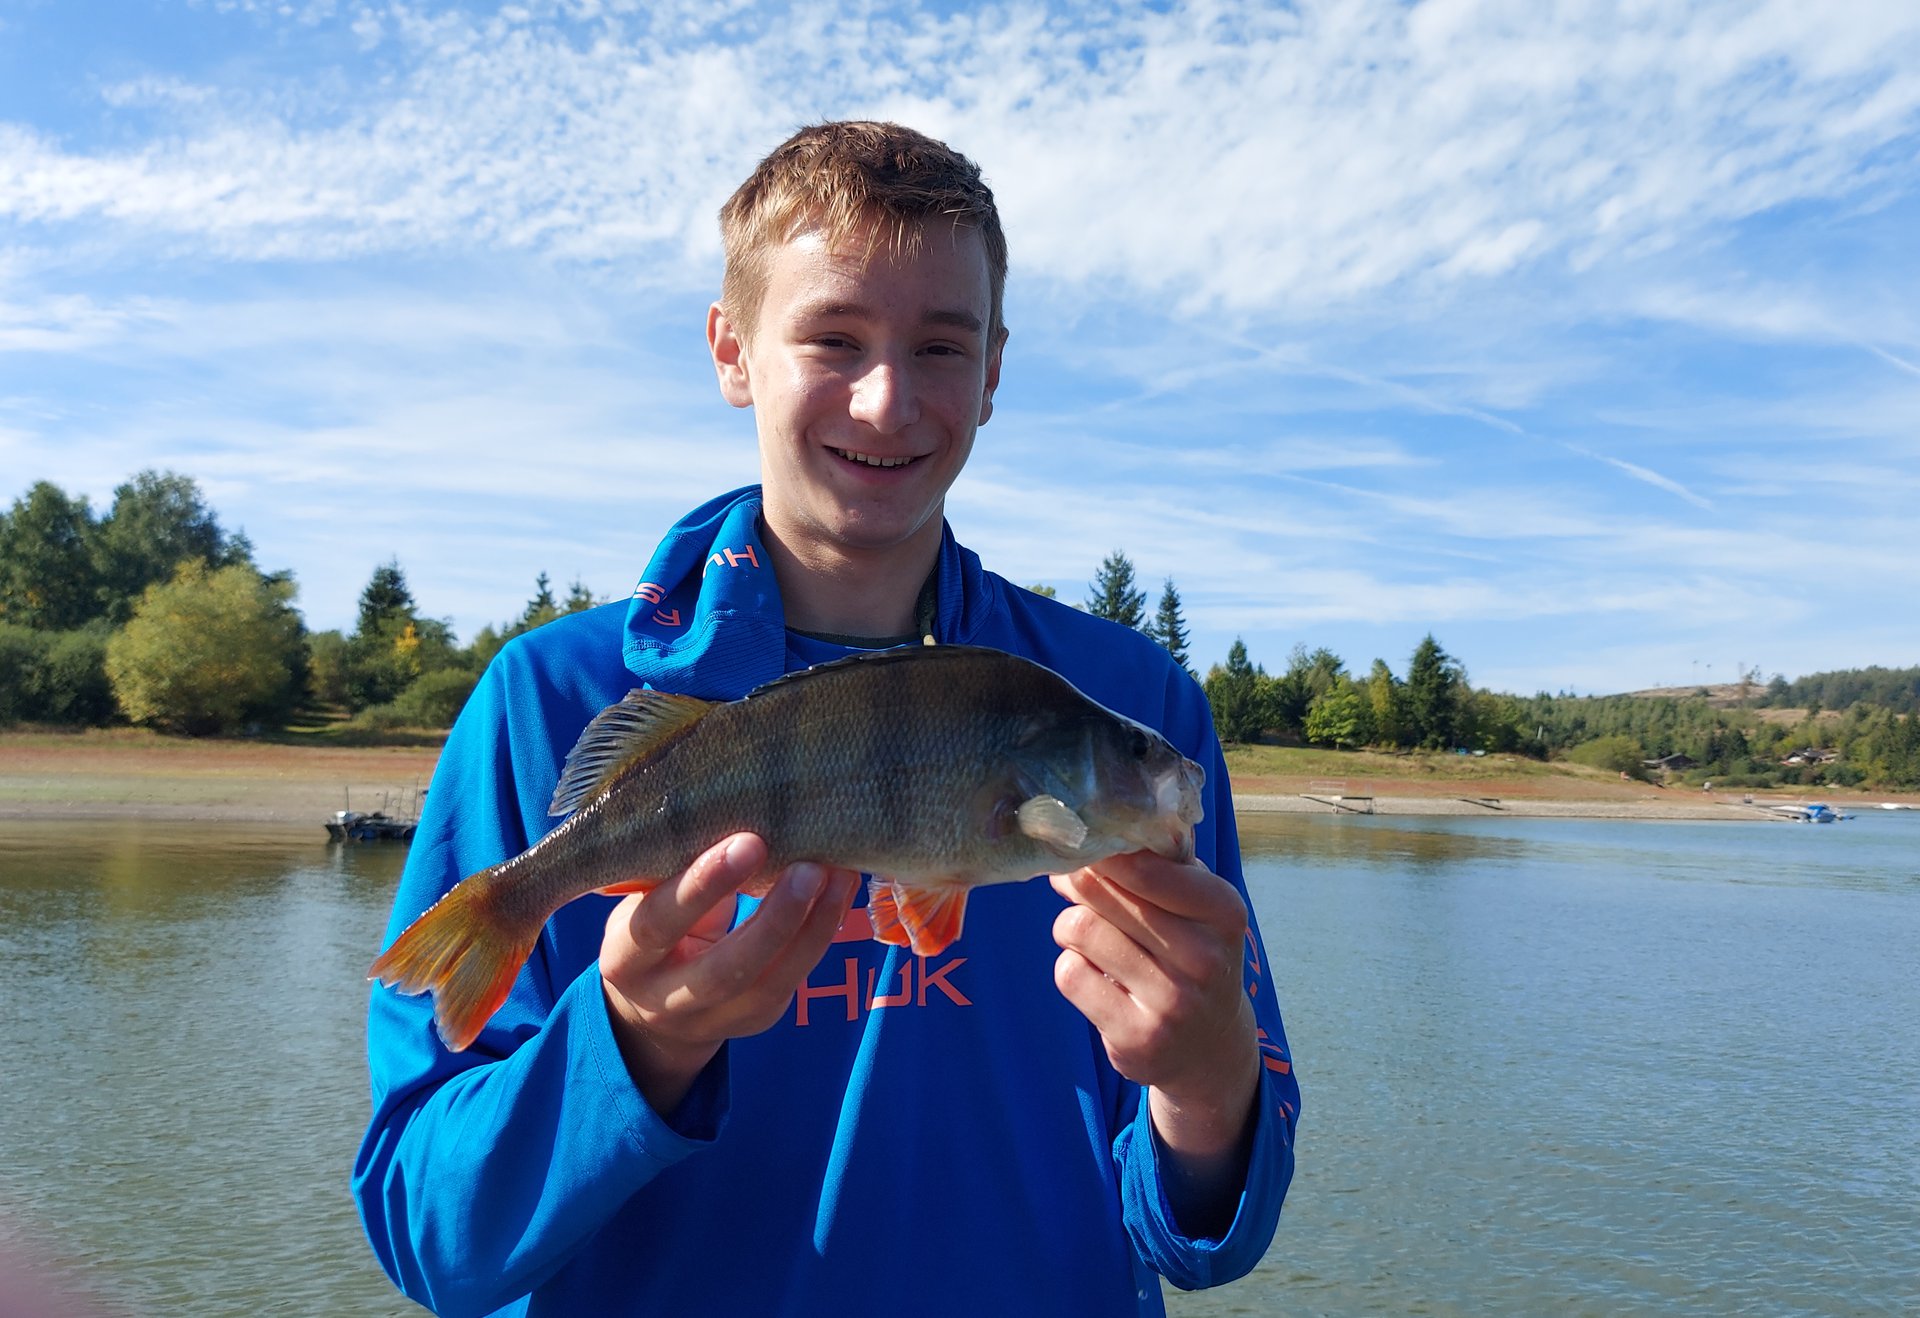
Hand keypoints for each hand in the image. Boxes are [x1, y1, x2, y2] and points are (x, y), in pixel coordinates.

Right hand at [600, 832, 859, 1114]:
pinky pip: (793, 982)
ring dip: (811, 928)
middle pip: (722, 970)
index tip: (749, 842)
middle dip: (773, 919)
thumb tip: (740, 809)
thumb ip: (677, 869)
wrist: (652, 1005)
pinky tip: (840, 892)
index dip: (702, 887)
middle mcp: (663, 999)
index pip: (658, 924)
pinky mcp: (754, 1021)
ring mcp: (713, 1019)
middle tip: (811, 867)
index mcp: (624, 958)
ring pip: (767, 984)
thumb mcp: (645, 899)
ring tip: (839, 875)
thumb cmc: (655, 922)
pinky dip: (821, 934)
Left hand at [1051, 852, 1259, 1235]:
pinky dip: (1071, 966)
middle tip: (1071, 879)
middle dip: (1079, 882)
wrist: (1209, 1046)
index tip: (1090, 849)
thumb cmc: (1192, 953)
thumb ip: (1158, 866)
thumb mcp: (1198, 906)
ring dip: (1070, 926)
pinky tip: (1093, 974)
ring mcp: (1172, 1003)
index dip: (1104, 852)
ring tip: (1084, 933)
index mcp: (1223, 912)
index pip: (1146, 866)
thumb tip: (1086, 835)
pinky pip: (1070, 974)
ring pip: (1080, 930)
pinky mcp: (1135, 1037)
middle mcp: (1204, 958)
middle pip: (1103, 893)